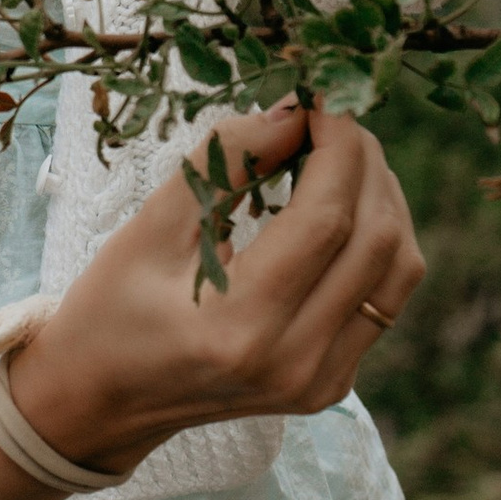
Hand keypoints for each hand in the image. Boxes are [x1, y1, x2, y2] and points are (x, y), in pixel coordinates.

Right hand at [7, 106, 422, 480]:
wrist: (101, 402)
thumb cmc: (109, 308)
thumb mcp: (148, 227)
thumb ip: (223, 163)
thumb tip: (294, 111)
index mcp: (240, 328)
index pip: (325, 220)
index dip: (335, 145)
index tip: (315, 97)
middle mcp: (296, 363)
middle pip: (377, 240)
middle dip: (363, 161)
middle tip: (324, 118)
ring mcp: (322, 380)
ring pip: (399, 269)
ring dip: (380, 197)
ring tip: (335, 156)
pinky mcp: (334, 381)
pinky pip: (386, 297)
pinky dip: (376, 238)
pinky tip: (338, 206)